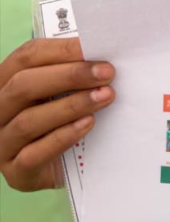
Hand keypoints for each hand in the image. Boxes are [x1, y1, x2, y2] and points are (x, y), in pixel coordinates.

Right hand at [0, 38, 115, 191]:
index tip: (95, 48)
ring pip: (28, 121)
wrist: (67, 168)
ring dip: (71, 106)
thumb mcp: (64, 90)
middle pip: (23, 85)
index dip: (62, 50)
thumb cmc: (66, 118)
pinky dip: (63, 137)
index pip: (26, 56)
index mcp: (6, 81)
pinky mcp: (16, 173)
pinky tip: (88, 124)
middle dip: (69, 76)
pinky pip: (33, 155)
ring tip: (104, 97)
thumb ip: (73, 70)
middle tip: (106, 73)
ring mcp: (2, 143)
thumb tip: (99, 51)